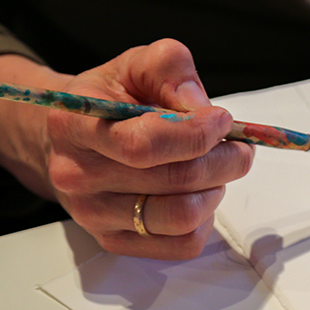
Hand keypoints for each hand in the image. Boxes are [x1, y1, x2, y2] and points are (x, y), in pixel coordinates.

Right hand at [0, 40, 253, 258]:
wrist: (69, 138)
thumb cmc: (111, 100)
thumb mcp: (135, 65)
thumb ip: (170, 69)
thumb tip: (200, 108)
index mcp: (75, 124)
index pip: (145, 144)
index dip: (197, 134)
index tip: (223, 120)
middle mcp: (77, 174)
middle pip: (174, 180)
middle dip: (224, 160)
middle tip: (239, 146)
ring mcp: (93, 214)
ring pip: (182, 216)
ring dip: (216, 189)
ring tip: (217, 168)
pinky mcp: (115, 241)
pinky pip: (182, 244)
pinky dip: (205, 219)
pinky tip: (198, 194)